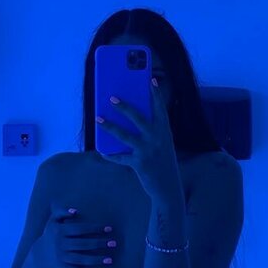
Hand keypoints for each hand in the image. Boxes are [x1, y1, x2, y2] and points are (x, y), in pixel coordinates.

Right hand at [32, 207, 116, 267]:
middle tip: (114, 243)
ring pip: (81, 259)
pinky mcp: (62, 267)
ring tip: (110, 259)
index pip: (80, 229)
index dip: (95, 228)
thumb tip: (76, 211)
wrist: (39, 254)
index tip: (109, 229)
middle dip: (99, 243)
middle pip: (83, 244)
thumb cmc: (50, 234)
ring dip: (96, 260)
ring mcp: (62, 257)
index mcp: (60, 231)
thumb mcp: (52, 220)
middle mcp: (61, 244)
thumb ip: (61, 212)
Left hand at [96, 79, 181, 199]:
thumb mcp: (161, 144)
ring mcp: (148, 151)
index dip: (156, 94)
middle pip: (138, 118)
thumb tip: (127, 120)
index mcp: (164, 131)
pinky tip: (102, 151)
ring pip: (125, 135)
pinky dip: (110, 154)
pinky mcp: (139, 164)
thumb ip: (150, 132)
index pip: (160, 109)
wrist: (168, 187)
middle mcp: (157, 139)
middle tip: (112, 97)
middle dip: (124, 107)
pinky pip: (120, 157)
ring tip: (98, 118)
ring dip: (109, 126)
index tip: (151, 80)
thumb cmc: (162, 161)